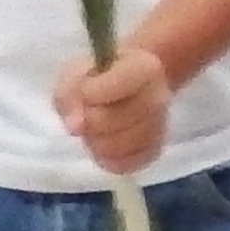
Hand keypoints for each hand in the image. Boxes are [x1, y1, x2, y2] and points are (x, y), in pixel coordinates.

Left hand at [54, 47, 170, 175]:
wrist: (121, 87)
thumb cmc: (94, 78)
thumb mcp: (74, 75)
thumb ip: (70, 95)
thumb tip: (75, 127)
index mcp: (144, 66)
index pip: (123, 81)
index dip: (94, 91)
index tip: (83, 92)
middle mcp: (159, 95)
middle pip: (125, 117)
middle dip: (94, 120)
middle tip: (85, 114)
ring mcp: (159, 125)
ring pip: (126, 144)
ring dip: (98, 141)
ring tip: (93, 129)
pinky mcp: (153, 152)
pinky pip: (128, 164)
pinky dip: (107, 158)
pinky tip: (101, 144)